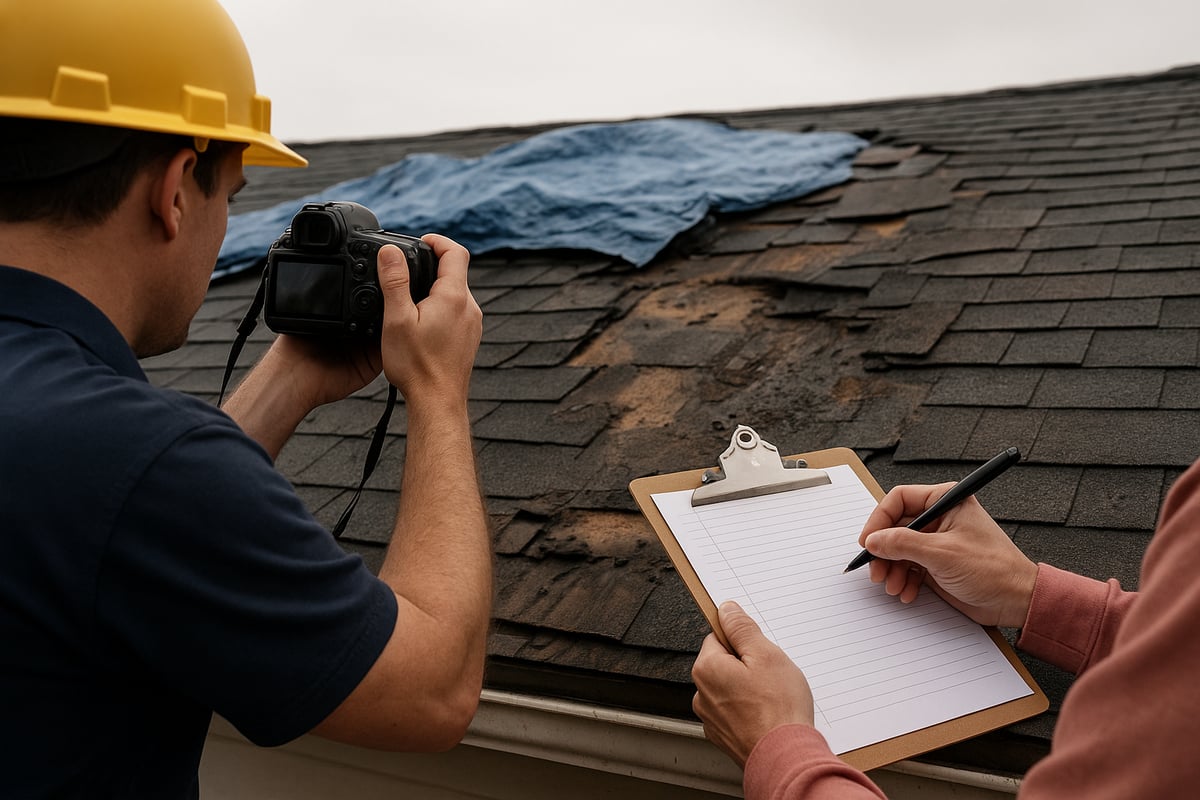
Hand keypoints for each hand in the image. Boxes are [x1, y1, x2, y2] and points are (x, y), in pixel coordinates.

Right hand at [376, 236, 480, 410]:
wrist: (437, 402)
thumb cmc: (417, 366)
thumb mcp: (396, 319)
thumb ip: (394, 282)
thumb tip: (390, 251)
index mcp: (454, 297)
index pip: (455, 251)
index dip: (437, 240)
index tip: (419, 242)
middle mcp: (469, 308)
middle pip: (456, 272)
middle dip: (432, 265)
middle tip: (406, 271)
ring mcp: (473, 324)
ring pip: (456, 293)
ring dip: (436, 288)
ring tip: (410, 298)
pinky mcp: (470, 338)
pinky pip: (458, 312)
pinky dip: (441, 307)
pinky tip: (422, 323)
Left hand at [692, 602, 813, 767]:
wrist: (785, 758)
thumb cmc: (778, 709)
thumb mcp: (766, 654)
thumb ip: (742, 629)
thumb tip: (727, 610)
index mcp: (706, 668)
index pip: (719, 637)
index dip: (743, 641)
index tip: (758, 649)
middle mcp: (702, 694)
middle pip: (724, 664)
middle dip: (748, 666)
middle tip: (771, 676)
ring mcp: (711, 718)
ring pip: (731, 689)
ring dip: (749, 689)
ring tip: (773, 698)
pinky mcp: (724, 736)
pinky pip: (735, 712)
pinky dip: (749, 710)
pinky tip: (768, 715)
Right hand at [858, 484, 1037, 627]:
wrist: (1016, 601)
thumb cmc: (994, 569)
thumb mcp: (942, 553)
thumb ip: (902, 544)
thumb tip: (874, 541)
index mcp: (946, 501)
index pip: (899, 499)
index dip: (879, 520)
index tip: (868, 541)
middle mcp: (940, 518)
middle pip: (895, 527)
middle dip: (884, 551)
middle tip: (876, 569)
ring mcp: (938, 541)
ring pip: (899, 549)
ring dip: (891, 569)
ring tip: (893, 585)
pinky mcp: (937, 563)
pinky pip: (908, 567)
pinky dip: (903, 580)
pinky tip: (907, 591)